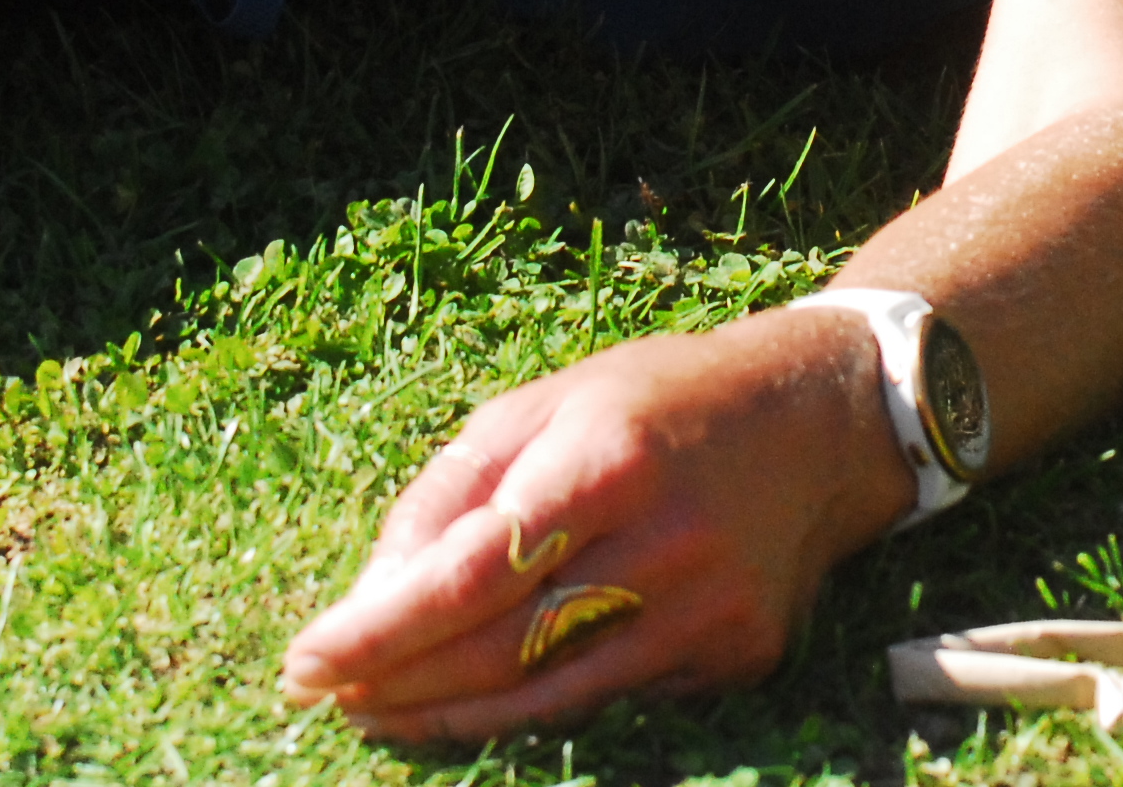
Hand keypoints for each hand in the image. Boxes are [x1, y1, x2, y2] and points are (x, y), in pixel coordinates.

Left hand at [280, 306, 912, 740]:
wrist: (817, 422)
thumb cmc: (657, 401)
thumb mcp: (541, 406)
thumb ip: (449, 494)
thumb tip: (370, 597)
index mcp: (604, 460)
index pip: (467, 577)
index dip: (378, 634)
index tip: (305, 661)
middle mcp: (664, 541)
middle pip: (501, 652)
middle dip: (398, 686)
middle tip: (328, 698)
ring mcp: (710, 610)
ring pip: (551, 700)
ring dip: (451, 720)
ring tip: (382, 716)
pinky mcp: (738, 656)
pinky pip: (612, 699)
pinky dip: (535, 710)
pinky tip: (478, 704)